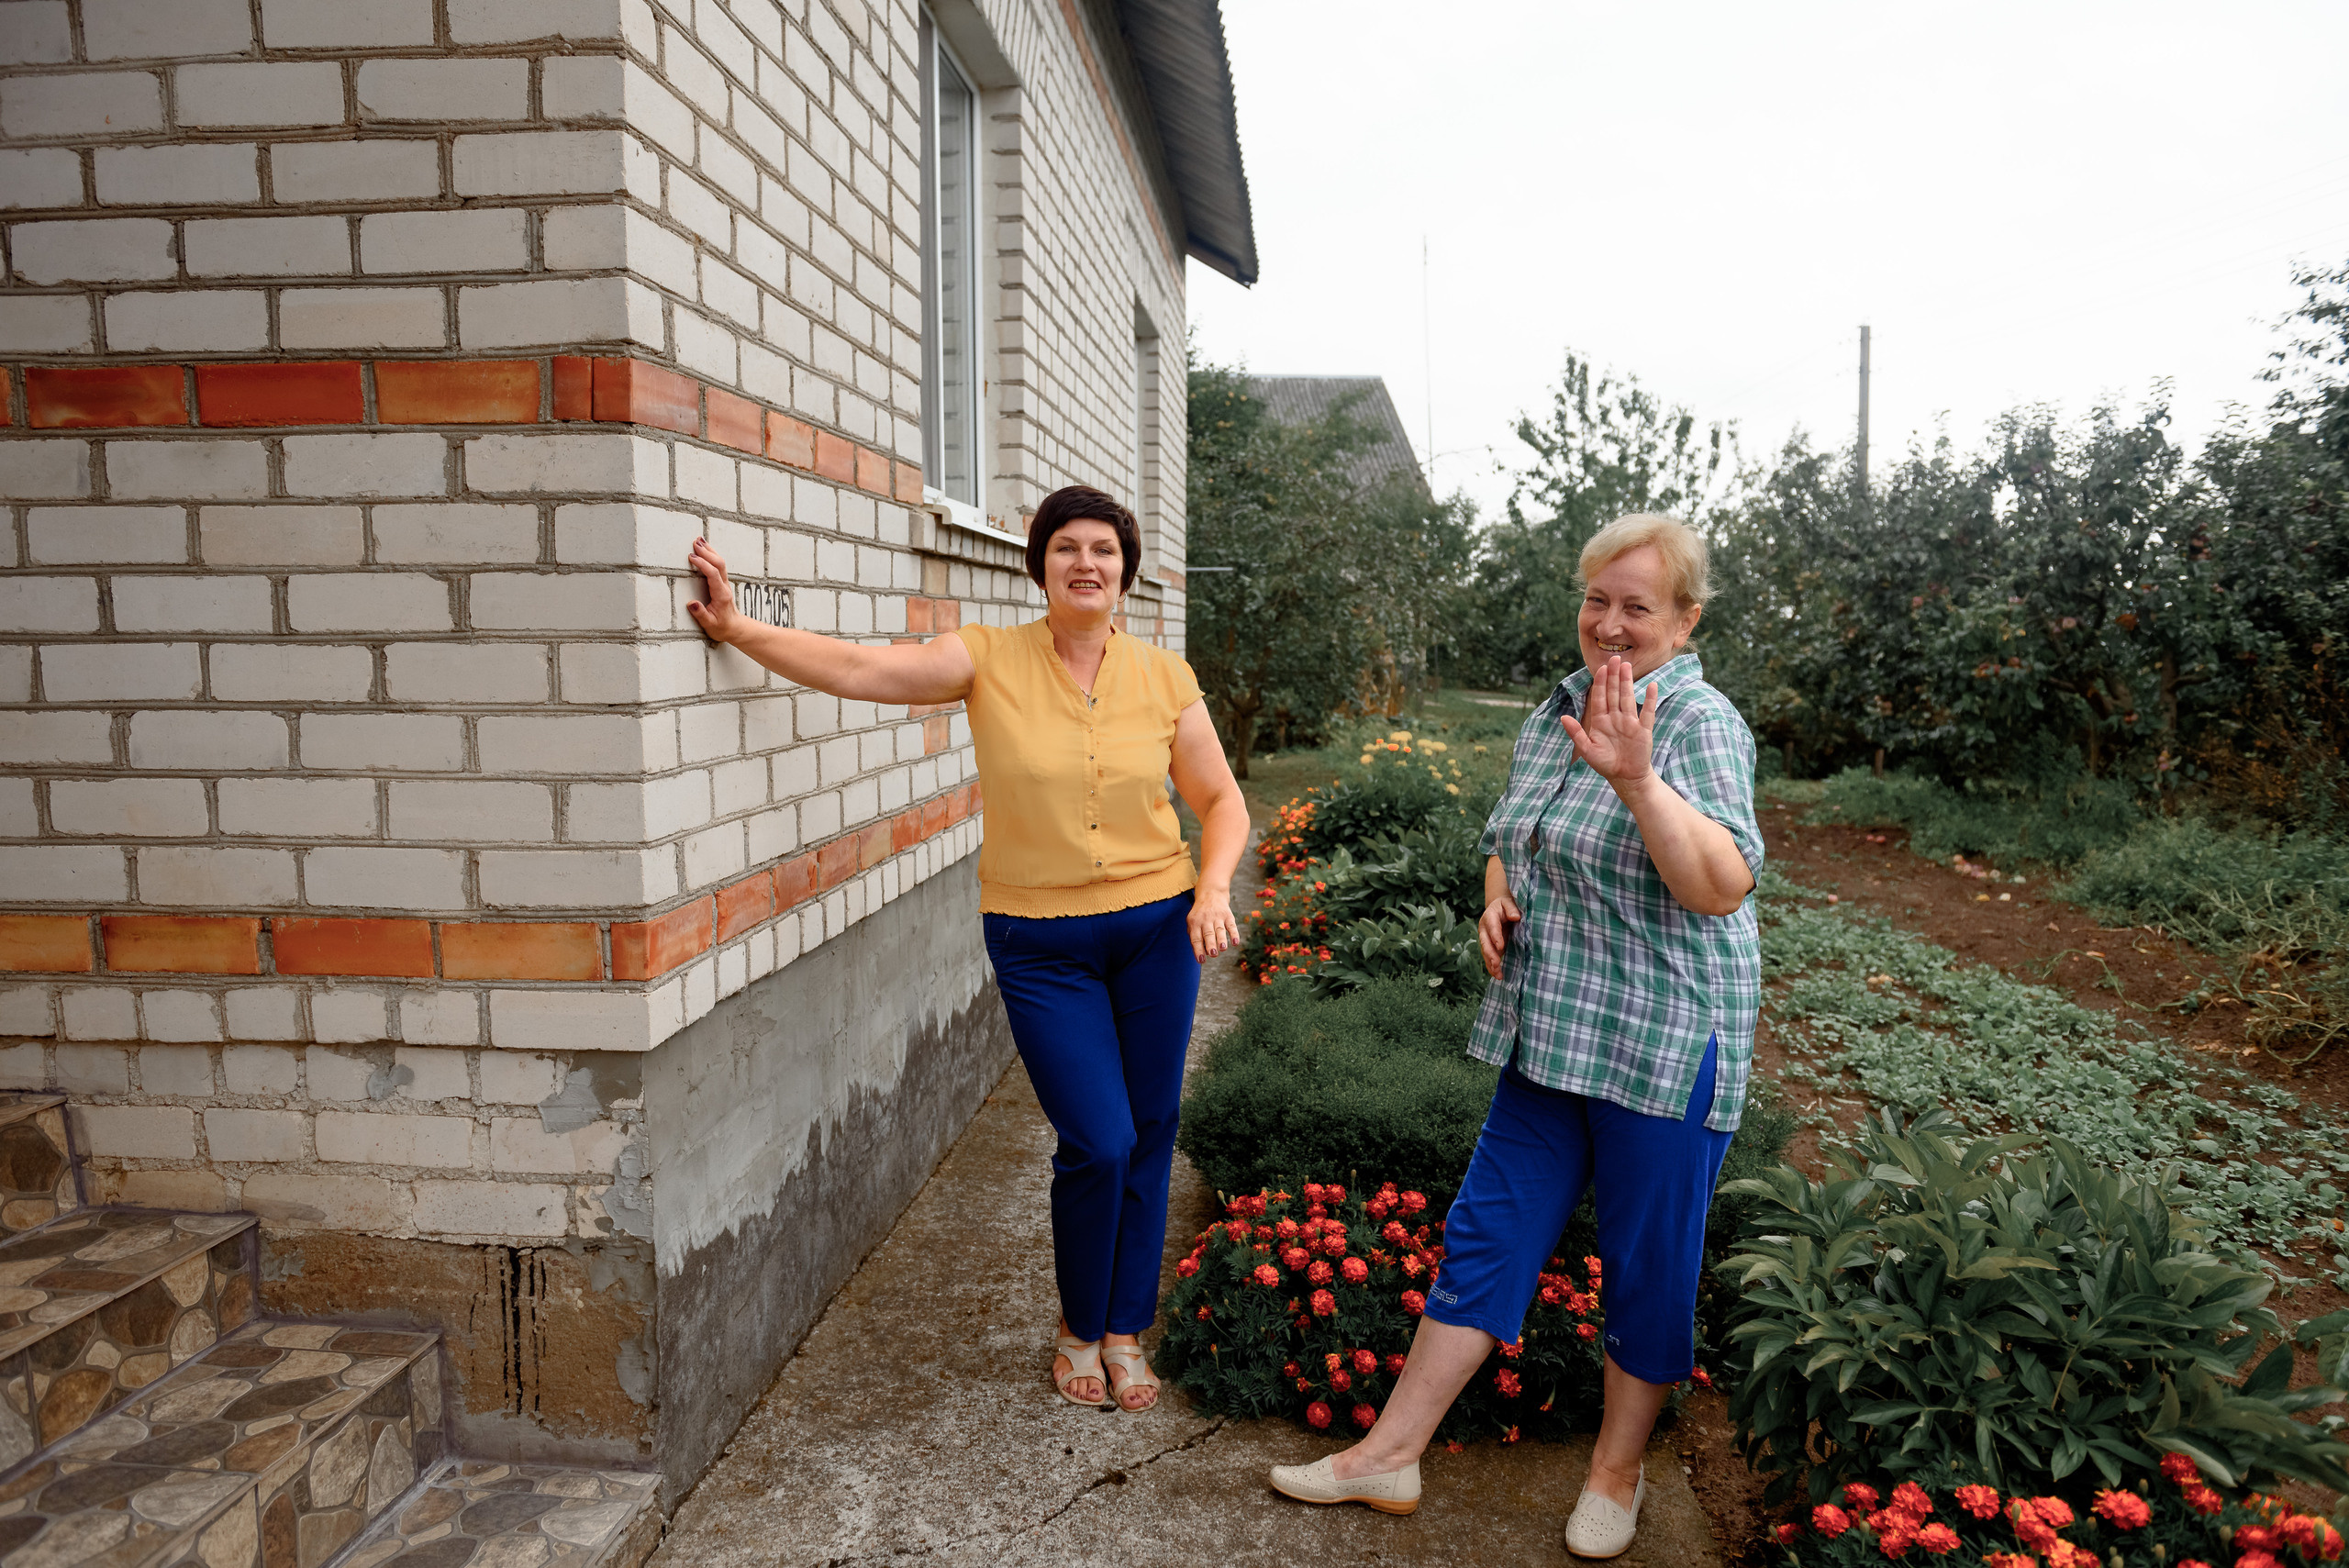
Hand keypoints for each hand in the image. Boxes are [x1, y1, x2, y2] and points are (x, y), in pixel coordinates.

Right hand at [685, 537, 742, 643]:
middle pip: (718, 564)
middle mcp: (724, 586)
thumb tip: (691, 603)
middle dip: (707, 552)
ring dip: (710, 551)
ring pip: (720, 563)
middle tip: (695, 542)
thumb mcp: (710, 625)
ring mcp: (724, 583)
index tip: (692, 557)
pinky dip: (711, 555)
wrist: (734, 628)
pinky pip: (718, 565)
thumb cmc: (722, 627)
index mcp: (721, 595)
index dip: (703, 564)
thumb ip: (701, 614)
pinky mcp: (722, 582)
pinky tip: (705, 549)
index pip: (713, 574)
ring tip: (699, 540)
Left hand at [1189, 886, 1239, 960]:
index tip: (1201, 960)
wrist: (1211, 893)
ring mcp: (1217, 917)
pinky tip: (1235, 942)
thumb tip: (1201, 953)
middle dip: (1210, 944)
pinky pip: (1231, 925)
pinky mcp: (1228, 915)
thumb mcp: (1192, 921)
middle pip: (1208, 934)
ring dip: (1221, 939)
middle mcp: (1205, 919)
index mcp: (1195, 922)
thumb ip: (1194, 936)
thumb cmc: (1200, 913)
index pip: (1196, 938)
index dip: (1198, 950)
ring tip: (1223, 948)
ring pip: (1219, 930)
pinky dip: (1234, 934)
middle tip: (1213, 954)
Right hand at [1477, 891, 1520, 979]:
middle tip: (1497, 964)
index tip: (1500, 946)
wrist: (1500, 908)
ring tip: (1498, 974)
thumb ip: (1511, 908)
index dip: (1495, 936)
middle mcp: (1484, 929)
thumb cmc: (1506, 905)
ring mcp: (1486, 939)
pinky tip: (1497, 975)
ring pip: (1486, 952)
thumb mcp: (1509, 902)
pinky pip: (1489, 957)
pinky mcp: (1490, 946)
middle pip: (1485, 942)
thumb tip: (1515, 917)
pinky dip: (1492, 967)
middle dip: (1490, 954)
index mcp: (1489, 916)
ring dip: (1491, 964)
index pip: (1492, 926)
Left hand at [1561, 656, 1659, 785]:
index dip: (1601, 683)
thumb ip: (1576, 733)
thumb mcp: (1587, 749)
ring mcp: (1630, 722)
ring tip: (1627, 666)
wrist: (1626, 777)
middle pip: (1614, 693)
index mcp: (1601, 721)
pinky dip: (1649, 699)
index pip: (1600, 697)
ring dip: (1628, 682)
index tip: (1601, 668)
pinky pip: (1647, 712)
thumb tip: (1563, 718)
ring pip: (1628, 698)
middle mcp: (1616, 718)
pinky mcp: (1643, 730)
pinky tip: (1652, 686)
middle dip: (1614, 676)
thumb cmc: (1605, 764)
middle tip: (1616, 658)